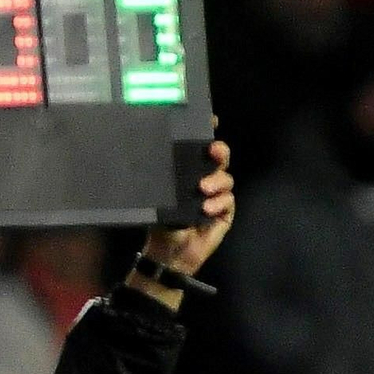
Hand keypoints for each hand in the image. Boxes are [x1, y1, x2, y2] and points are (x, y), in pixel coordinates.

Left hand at [131, 134, 235, 308]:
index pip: (199, 148)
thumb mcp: (158, 199)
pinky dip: (219, 202)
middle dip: (219, 151)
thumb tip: (144, 158)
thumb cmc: (161, 224)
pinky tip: (207, 208)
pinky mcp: (225, 212)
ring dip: (217, 181)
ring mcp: (217, 195)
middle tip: (212, 151)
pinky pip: (229, 200)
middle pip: (220, 157)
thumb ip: (159, 181)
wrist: (169, 254)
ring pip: (226, 178)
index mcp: (188, 172)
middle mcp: (205, 179)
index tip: (211, 119)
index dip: (207, 132)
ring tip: (203, 189)